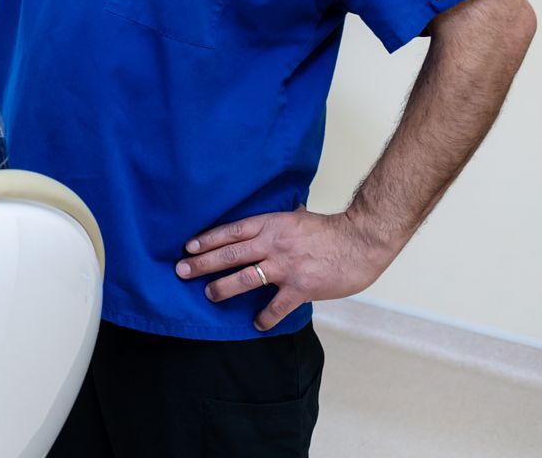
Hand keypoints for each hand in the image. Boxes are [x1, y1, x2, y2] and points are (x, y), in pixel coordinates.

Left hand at [175, 208, 394, 331]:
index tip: (188, 247)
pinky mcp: (301, 288)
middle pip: (230, 254)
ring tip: (209, 295)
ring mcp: (286, 267)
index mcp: (270, 225)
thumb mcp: (296, 217)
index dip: (208, 239)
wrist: (360, 241)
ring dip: (223, 288)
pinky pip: (276, 306)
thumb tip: (264, 221)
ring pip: (245, 278)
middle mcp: (273, 244)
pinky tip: (256, 324)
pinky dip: (265, 317)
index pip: (231, 231)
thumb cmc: (330, 229)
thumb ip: (277, 222)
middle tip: (181, 271)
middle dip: (202, 263)